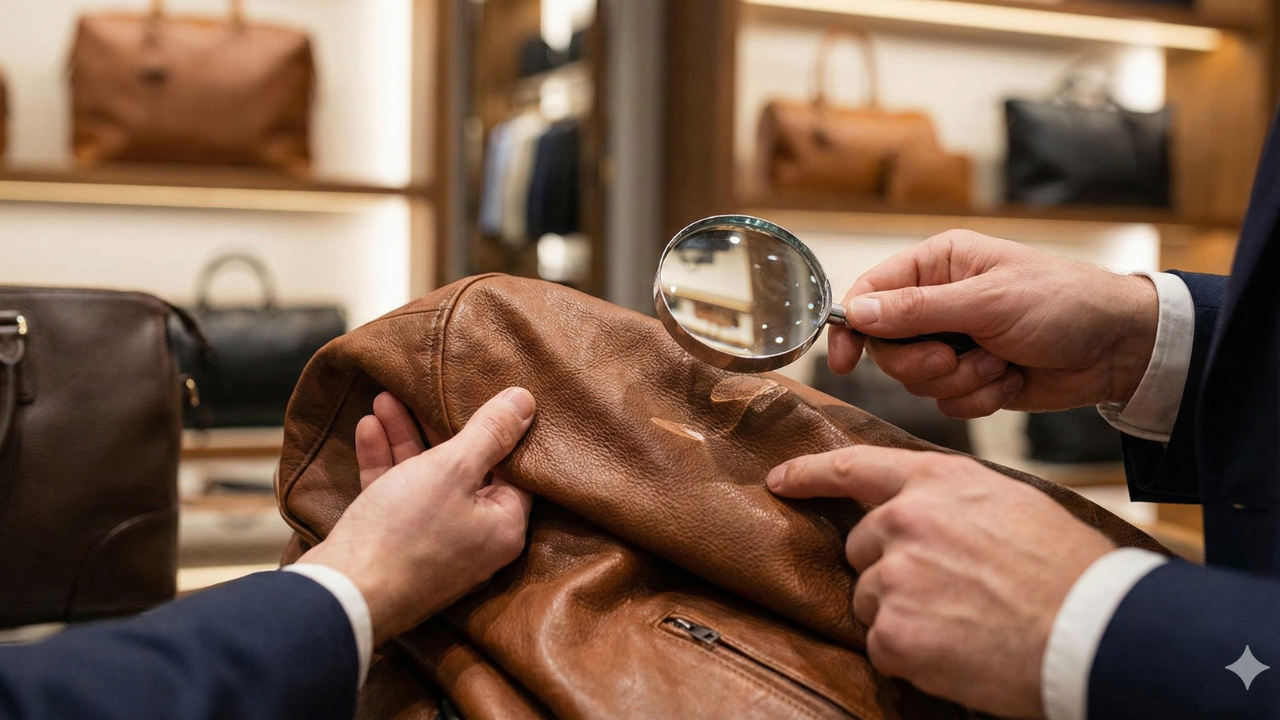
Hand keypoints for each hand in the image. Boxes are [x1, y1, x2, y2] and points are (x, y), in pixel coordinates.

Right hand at [299, 388, 535, 645]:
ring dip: (405, 438)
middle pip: (466, 470)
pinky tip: (368, 428)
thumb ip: (489, 432)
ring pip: (425, 480)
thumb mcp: (452, 469)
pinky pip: (397, 497)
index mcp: (503, 526)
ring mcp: (433, 545)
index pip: (514, 469)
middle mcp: (475, 539)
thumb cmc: (405, 534)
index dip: (499, 430)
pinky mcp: (396, 547)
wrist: (341, 597)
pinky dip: (384, 464)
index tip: (483, 396)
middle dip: (438, 426)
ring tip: (385, 398)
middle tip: (425, 390)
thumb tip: (526, 401)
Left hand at [767, 446, 1114, 717]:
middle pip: (862, 545)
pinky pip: (881, 643)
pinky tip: (955, 649)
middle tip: (949, 589)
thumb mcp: (1007, 503)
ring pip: (868, 597)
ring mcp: (895, 577)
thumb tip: (915, 510)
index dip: (810, 473)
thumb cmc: (1065, 569)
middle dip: (890, 567)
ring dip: (900, 612)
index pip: (854, 468)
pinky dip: (910, 653)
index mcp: (935, 482)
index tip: (781, 480)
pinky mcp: (894, 632)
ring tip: (961, 620)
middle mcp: (905, 521)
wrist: (1093, 630)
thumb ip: (949, 498)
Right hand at [827, 230, 1157, 418]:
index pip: (870, 294)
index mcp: (937, 265)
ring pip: (917, 380)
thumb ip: (917, 310)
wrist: (1119, 349)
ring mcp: (956, 341)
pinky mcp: (973, 377)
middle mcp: (939, 302)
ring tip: (999, 364)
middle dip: (923, 362)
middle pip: (888, 347)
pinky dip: (979, 398)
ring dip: (959, 381)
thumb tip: (856, 313)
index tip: (844, 362)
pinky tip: (1010, 380)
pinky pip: (947, 402)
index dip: (851, 328)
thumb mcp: (987, 302)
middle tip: (956, 358)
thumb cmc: (1063, 304)